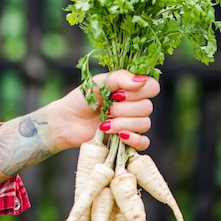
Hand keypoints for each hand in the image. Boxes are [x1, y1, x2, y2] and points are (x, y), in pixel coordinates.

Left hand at [45, 69, 159, 151]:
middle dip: (124, 109)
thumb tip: (141, 81)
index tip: (118, 93)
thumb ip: (120, 78)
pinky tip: (120, 136)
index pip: (153, 87)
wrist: (67, 121)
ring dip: (123, 123)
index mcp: (132, 89)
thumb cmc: (82, 99)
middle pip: (148, 107)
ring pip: (145, 124)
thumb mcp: (99, 82)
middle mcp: (136, 105)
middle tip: (106, 109)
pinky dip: (134, 139)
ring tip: (104, 123)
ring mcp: (133, 123)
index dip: (139, 92)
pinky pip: (144, 143)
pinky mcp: (128, 140)